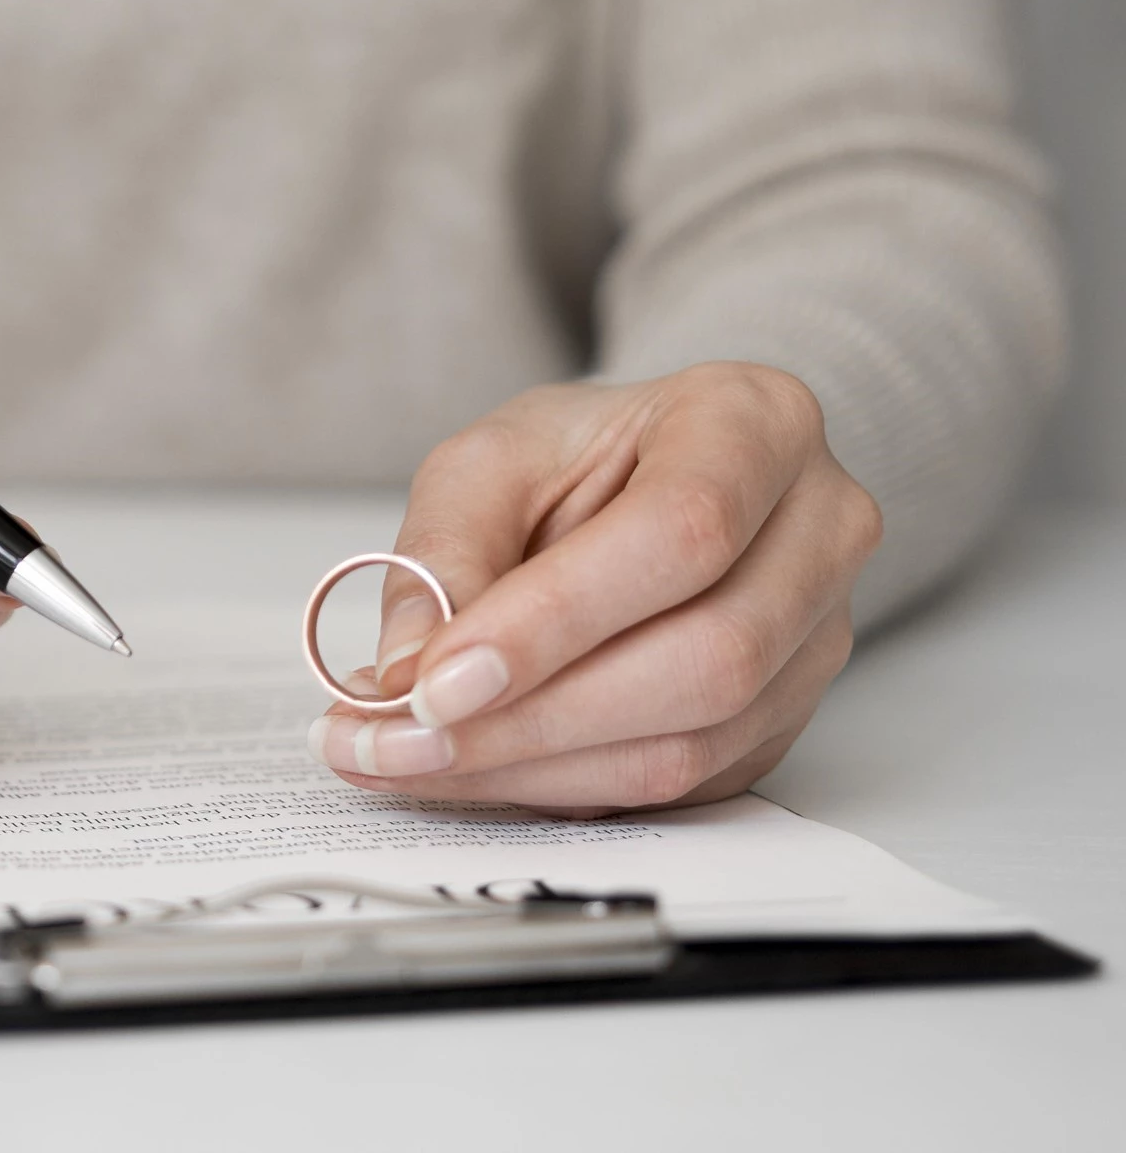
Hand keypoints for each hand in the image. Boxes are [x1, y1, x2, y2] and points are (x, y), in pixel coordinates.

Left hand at [306, 363, 882, 816]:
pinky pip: (676, 788)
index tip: (435, 682)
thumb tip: (407, 672)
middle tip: (394, 740)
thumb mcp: (488, 462)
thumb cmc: (578, 459)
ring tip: (403, 757)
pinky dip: (555, 789)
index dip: (555, 622)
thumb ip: (443, 553)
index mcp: (756, 424)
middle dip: (529, 719)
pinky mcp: (782, 721)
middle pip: (704, 658)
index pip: (680, 533)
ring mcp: (817, 638)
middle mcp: (819, 531)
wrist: (645, 481)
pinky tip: (468, 768)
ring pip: (691, 743)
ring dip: (530, 770)